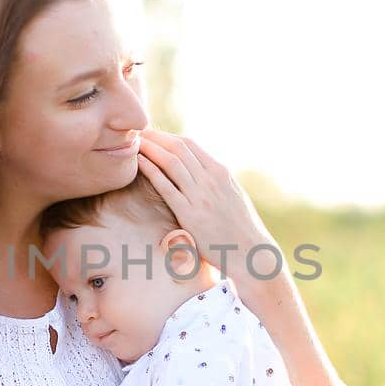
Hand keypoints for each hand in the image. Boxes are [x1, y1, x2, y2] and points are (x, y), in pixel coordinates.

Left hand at [135, 127, 270, 262]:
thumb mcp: (232, 195)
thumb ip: (216, 181)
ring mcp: (200, 196)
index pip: (190, 145)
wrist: (251, 252)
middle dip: (154, 137)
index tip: (152, 134)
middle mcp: (211, 179)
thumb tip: (201, 172)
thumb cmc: (241, 228)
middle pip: (178, 148)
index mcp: (221, 172)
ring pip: (171, 162)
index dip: (167, 136)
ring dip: (150, 148)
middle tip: (136, 132)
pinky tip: (139, 163)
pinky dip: (151, 171)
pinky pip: (167, 186)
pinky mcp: (190, 214)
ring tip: (133, 142)